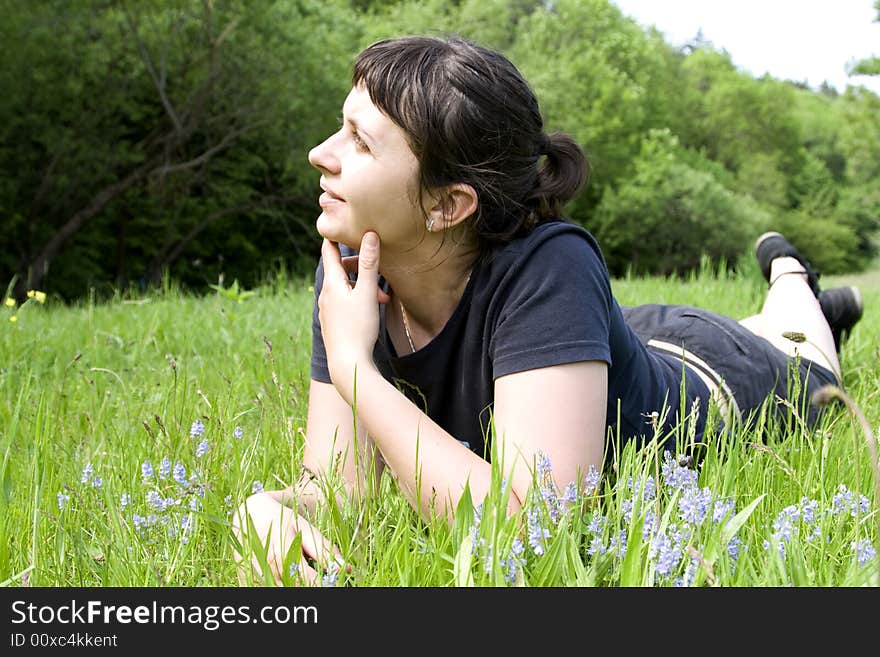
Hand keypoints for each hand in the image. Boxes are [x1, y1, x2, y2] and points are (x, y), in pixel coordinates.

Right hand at [233, 494, 347, 586]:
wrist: (252, 512)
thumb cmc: (283, 520)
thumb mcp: (306, 530)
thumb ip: (325, 551)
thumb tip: (346, 570)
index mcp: (284, 553)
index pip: (310, 583)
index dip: (324, 584)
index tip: (331, 581)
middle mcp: (268, 567)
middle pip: (296, 590)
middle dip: (309, 585)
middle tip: (317, 577)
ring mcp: (255, 574)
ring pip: (280, 591)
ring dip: (294, 586)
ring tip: (300, 573)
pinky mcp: (246, 579)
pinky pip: (265, 589)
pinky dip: (278, 585)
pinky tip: (284, 576)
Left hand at [318, 232, 387, 403]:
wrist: (348, 365)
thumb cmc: (359, 328)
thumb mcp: (367, 293)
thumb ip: (369, 263)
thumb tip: (369, 234)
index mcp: (331, 284)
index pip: (329, 250)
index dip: (336, 236)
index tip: (342, 223)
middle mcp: (325, 295)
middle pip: (340, 270)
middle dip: (360, 267)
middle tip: (379, 269)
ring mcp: (327, 310)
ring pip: (345, 288)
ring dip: (364, 287)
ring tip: (383, 299)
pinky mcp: (333, 323)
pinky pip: (345, 303)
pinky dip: (358, 300)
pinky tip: (371, 311)